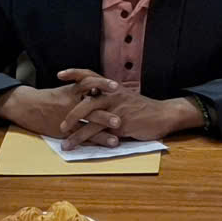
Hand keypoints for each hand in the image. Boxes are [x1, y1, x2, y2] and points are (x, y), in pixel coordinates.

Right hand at [0, 71, 114, 137]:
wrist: (27, 106)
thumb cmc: (49, 97)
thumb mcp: (65, 89)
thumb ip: (82, 90)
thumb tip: (101, 90)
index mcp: (71, 90)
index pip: (89, 83)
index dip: (103, 84)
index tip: (116, 86)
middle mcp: (70, 103)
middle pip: (90, 108)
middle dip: (106, 113)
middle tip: (120, 119)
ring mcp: (66, 118)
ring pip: (86, 126)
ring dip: (102, 132)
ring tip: (117, 138)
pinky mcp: (62, 131)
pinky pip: (78, 136)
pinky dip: (92, 141)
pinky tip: (103, 146)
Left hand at [60, 85, 197, 145]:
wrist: (163, 115)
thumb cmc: (142, 109)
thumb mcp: (124, 99)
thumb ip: (109, 100)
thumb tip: (92, 103)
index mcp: (112, 88)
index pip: (91, 75)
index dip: (75, 73)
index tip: (60, 74)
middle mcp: (112, 94)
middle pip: (86, 100)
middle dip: (70, 112)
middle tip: (59, 124)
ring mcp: (116, 108)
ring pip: (90, 118)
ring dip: (75, 131)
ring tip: (64, 142)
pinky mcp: (120, 123)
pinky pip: (99, 131)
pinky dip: (86, 140)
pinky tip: (79, 147)